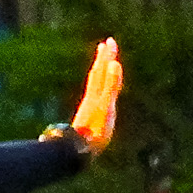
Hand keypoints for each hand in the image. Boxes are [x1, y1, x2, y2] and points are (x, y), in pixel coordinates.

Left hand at [69, 38, 121, 152]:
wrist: (78, 151)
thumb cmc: (94, 131)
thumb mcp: (105, 106)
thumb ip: (110, 85)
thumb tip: (114, 63)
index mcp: (97, 95)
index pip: (102, 71)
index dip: (107, 57)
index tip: (109, 42)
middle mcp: (92, 98)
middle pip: (97, 74)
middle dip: (103, 59)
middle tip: (106, 44)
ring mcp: (90, 108)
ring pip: (95, 85)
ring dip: (99, 72)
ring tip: (102, 64)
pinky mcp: (90, 118)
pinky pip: (95, 98)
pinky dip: (98, 90)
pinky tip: (98, 93)